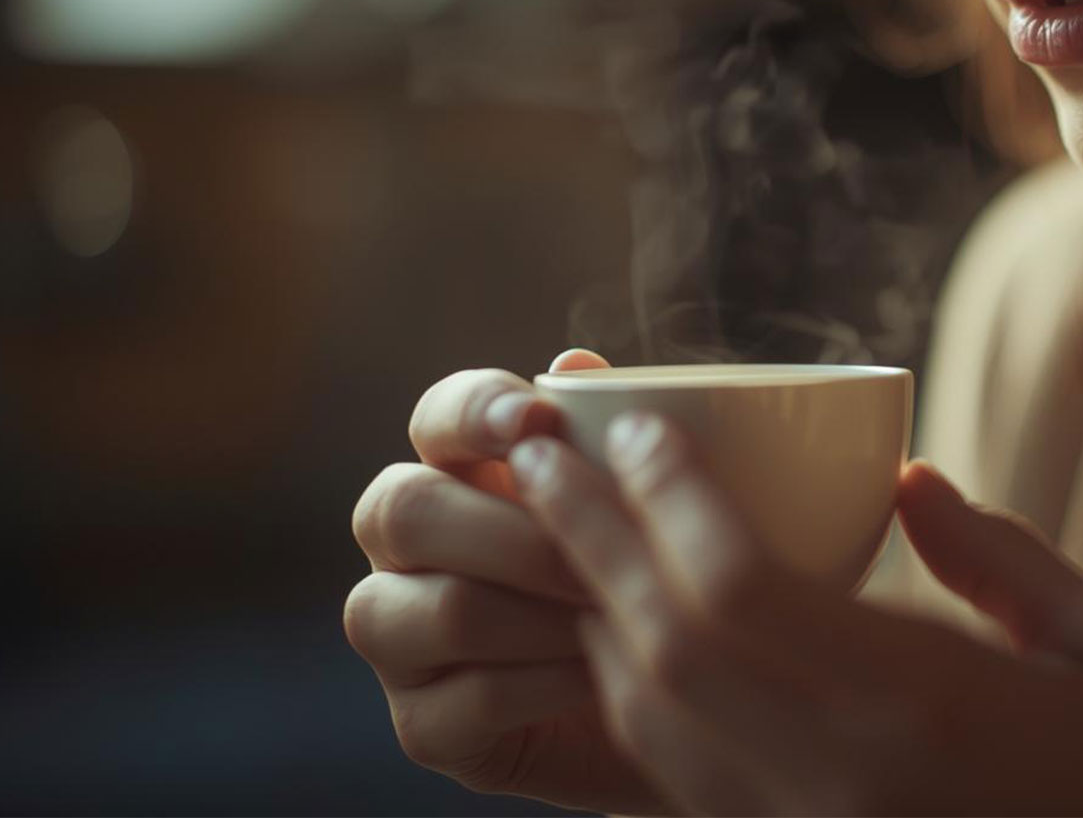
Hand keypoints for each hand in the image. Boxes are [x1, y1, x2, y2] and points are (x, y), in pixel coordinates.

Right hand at [345, 350, 684, 815]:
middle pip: (403, 510)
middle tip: (599, 561)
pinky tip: (602, 678)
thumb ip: (608, 434)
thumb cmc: (652, 575)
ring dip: (538, 617)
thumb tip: (578, 365)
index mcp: (456, 468)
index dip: (476, 412)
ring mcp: (402, 635)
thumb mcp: (645, 501)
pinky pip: (466, 699)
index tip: (538, 423)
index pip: (436, 416)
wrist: (674, 705)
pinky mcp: (423, 724)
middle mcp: (407, 545)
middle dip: (514, 534)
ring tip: (614, 620)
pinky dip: (546, 686)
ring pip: (434, 610)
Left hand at [510, 411, 1082, 814]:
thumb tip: (910, 483)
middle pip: (665, 640)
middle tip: (537, 448)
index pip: (739, 587)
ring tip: (555, 522)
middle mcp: (832, 779)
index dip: (670, 496)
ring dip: (591, 607)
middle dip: (588, 533)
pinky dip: (628, 688)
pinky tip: (619, 630)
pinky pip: (672, 771)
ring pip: (650, 711)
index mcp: (916, 710)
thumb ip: (1006, 559)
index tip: (637, 424)